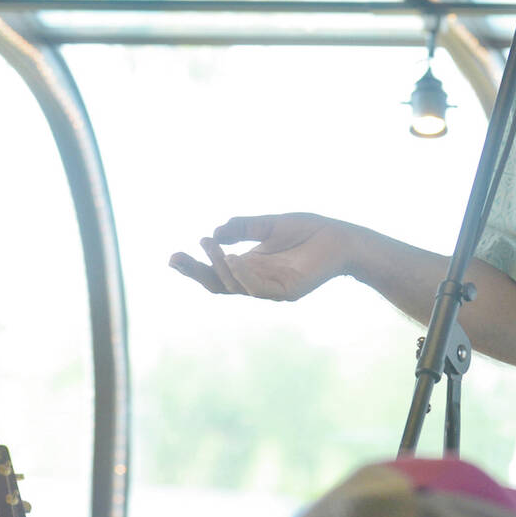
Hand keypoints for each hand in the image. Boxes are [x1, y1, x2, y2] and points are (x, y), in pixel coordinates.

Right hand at [167, 213, 353, 300]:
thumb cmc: (309, 231)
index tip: (172, 256)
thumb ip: (243, 227)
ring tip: (210, 246)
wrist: (343, 238)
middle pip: (218, 284)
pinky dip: (242, 276)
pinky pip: (258, 288)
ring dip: (219, 267)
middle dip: (195, 273)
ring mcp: (271, 288)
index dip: (194, 267)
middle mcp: (257, 281)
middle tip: (174, 258)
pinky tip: (232, 259)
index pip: (216, 272)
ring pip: (235, 286)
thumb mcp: (269, 225)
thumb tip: (214, 233)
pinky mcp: (288, 291)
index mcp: (250, 267)